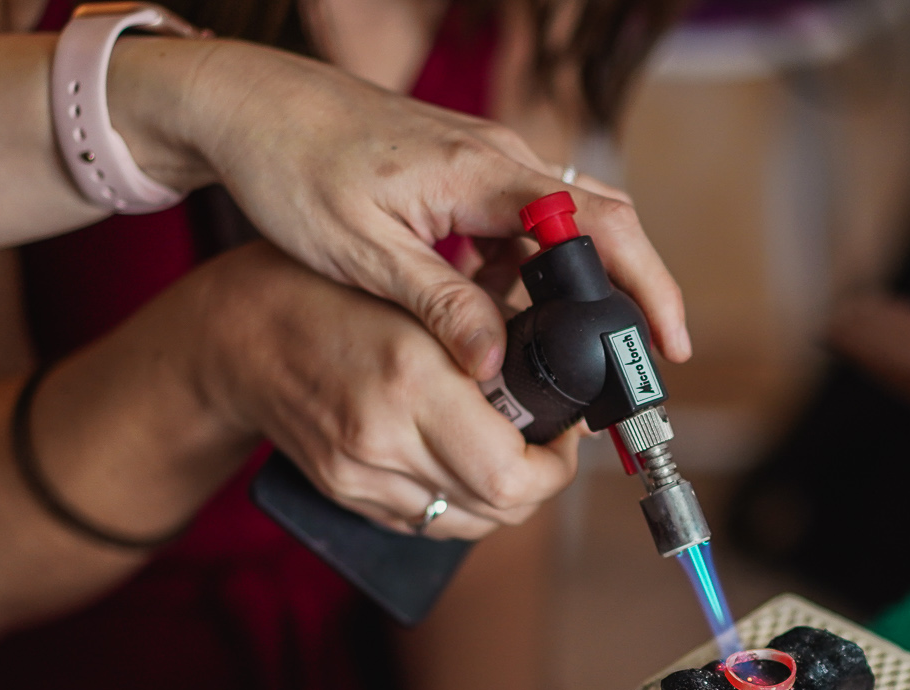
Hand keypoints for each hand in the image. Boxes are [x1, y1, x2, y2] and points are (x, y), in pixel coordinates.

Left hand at [112, 38, 689, 382]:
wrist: (243, 104)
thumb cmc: (290, 167)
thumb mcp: (361, 252)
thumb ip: (438, 305)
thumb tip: (496, 364)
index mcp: (484, 173)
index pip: (601, 227)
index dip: (648, 288)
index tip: (666, 345)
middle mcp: (498, 157)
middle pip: (602, 221)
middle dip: (629, 292)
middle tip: (634, 364)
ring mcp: (482, 160)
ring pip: (561, 224)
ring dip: (570, 288)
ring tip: (564, 356)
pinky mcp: (460, 171)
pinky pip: (518, 222)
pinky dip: (525, 272)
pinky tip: (496, 316)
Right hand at [197, 243, 577, 538]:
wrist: (234, 335)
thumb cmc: (324, 292)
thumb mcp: (412, 288)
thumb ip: (486, 325)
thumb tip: (559, 353)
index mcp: (410, 381)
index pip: (513, 473)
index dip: (557, 463)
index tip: (565, 430)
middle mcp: (383, 441)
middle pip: (500, 509)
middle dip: (540, 482)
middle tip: (548, 441)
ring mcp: (360, 478)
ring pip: (470, 524)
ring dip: (503, 496)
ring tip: (508, 447)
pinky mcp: (347, 495)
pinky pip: (429, 522)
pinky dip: (459, 501)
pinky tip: (461, 460)